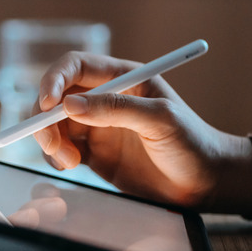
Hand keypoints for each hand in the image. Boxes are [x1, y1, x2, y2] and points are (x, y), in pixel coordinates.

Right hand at [32, 51, 251, 213]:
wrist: (206, 184)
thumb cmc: (193, 143)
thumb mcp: (160, 120)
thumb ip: (116, 110)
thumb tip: (69, 105)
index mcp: (123, 77)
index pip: (76, 67)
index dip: (54, 80)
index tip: (46, 104)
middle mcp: (105, 98)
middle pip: (57, 97)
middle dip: (45, 118)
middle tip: (52, 144)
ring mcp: (97, 126)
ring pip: (54, 125)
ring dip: (50, 141)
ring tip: (68, 163)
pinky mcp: (94, 153)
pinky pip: (62, 149)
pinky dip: (55, 156)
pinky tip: (69, 166)